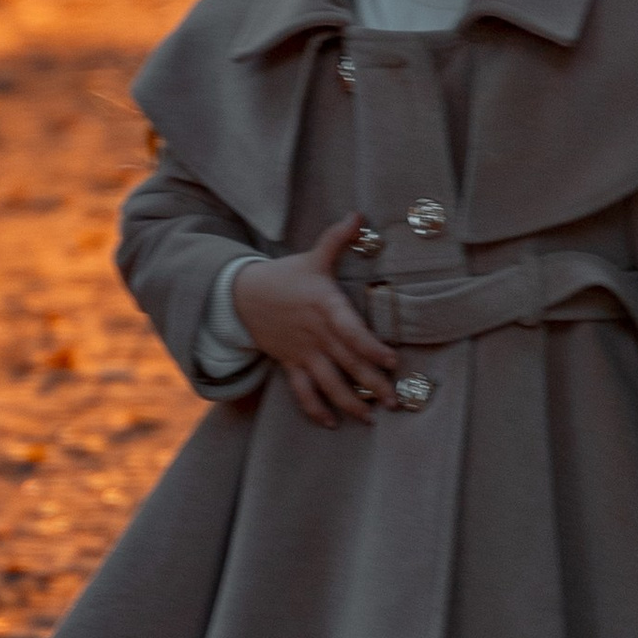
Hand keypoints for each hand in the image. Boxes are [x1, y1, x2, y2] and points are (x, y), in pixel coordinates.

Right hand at [232, 216, 399, 428]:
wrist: (242, 295)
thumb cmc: (286, 276)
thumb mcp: (313, 257)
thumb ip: (337, 238)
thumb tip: (360, 215)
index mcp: (325, 307)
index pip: (351, 331)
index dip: (371, 348)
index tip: (392, 360)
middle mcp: (316, 334)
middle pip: (347, 363)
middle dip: (372, 384)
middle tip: (395, 401)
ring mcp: (302, 352)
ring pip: (327, 383)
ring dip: (349, 403)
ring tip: (369, 418)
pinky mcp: (290, 364)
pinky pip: (302, 392)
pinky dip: (315, 409)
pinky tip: (330, 423)